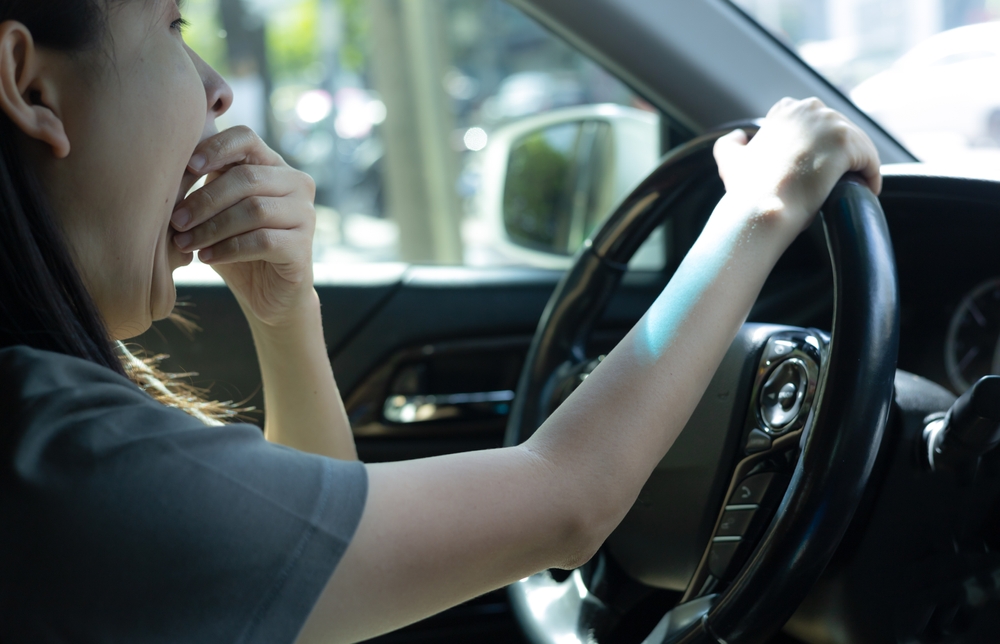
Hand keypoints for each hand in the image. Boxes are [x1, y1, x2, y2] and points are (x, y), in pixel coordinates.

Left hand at [171, 126, 316, 326]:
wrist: (268, 295)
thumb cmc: (237, 246)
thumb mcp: (217, 211)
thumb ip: (204, 185)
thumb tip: (165, 165)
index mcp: (274, 166)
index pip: (247, 138)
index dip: (216, 148)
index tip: (187, 167)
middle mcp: (297, 184)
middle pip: (247, 178)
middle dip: (204, 200)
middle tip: (175, 221)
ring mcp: (305, 215)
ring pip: (253, 210)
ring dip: (211, 227)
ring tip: (185, 243)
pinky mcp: (303, 247)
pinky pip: (262, 241)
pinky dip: (228, 249)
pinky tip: (206, 258)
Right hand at [713, 97, 881, 235]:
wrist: (761, 207)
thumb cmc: (747, 190)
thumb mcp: (729, 160)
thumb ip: (730, 143)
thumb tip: (739, 136)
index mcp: (786, 109)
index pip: (815, 123)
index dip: (818, 148)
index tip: (815, 171)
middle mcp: (809, 108)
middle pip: (840, 133)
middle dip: (841, 157)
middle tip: (835, 184)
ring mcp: (829, 122)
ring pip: (858, 146)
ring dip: (859, 168)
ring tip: (853, 190)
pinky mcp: (847, 142)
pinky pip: (870, 160)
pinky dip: (871, 177)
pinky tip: (865, 193)